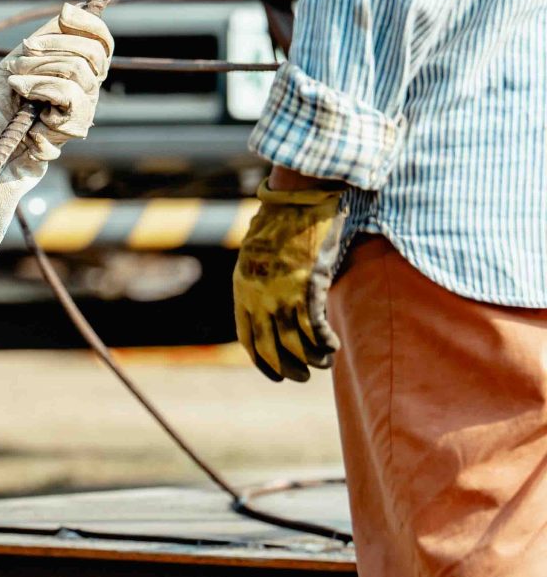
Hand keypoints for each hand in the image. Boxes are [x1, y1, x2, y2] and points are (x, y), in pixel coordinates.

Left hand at [0, 3, 113, 160]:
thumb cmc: (8, 90)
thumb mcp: (26, 54)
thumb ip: (51, 32)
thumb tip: (72, 8)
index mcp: (82, 69)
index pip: (102, 42)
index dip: (88, 24)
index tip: (63, 14)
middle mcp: (89, 89)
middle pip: (91, 55)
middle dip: (51, 49)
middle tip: (20, 60)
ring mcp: (84, 109)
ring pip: (77, 73)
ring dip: (37, 72)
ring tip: (15, 82)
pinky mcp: (72, 128)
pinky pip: (67, 96)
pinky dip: (38, 90)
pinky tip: (23, 101)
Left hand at [233, 186, 343, 381]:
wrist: (296, 199)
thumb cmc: (282, 225)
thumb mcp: (259, 257)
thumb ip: (262, 284)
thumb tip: (273, 308)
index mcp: (242, 289)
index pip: (247, 338)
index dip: (262, 362)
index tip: (276, 374)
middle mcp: (258, 296)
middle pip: (270, 348)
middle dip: (288, 369)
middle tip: (303, 377)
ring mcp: (282, 293)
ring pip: (295, 344)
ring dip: (313, 359)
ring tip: (325, 361)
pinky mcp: (307, 287)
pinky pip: (315, 328)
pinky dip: (325, 343)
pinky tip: (334, 346)